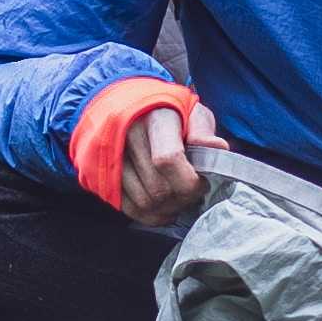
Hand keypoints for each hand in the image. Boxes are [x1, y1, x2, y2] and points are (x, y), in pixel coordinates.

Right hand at [115, 104, 220, 228]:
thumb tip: (217, 147)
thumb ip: (203, 130)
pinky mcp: (104, 175)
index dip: (189, 181)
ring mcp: (111, 157)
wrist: (127, 105)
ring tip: (180, 197)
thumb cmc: (166, 111)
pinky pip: (129, 208)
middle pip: (158, 188)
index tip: (202, 182)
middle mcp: (127, 136)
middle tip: (193, 192)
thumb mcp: (191, 111)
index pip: (168, 159)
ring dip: (168, 208)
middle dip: (183, 198)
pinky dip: (151, 215)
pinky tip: (164, 207)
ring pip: (145, 202)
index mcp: (153, 117)